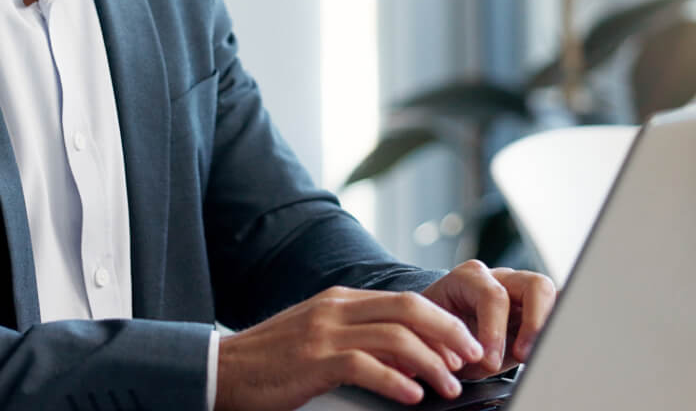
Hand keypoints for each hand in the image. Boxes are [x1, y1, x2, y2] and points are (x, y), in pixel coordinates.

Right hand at [214, 286, 484, 410]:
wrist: (223, 370)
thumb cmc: (274, 361)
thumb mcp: (320, 339)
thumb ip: (361, 340)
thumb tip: (412, 359)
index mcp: (340, 300)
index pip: (405, 300)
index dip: (443, 322)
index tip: (467, 346)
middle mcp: (336, 308)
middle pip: (408, 308)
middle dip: (449, 333)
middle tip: (473, 359)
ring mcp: (324, 331)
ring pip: (395, 336)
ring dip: (431, 363)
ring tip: (450, 386)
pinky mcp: (313, 359)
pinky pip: (365, 365)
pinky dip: (395, 380)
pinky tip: (412, 396)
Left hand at [421, 261, 556, 378]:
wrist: (437, 327)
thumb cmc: (436, 331)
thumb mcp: (435, 337)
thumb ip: (450, 347)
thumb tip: (471, 361)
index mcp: (469, 279)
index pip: (492, 295)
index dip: (494, 331)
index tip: (489, 361)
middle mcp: (500, 279)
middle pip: (535, 286)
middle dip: (534, 324)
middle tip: (523, 356)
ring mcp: (521, 291)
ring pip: (553, 296)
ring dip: (549, 328)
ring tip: (538, 356)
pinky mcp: (536, 308)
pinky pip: (558, 310)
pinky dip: (558, 328)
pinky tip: (552, 349)